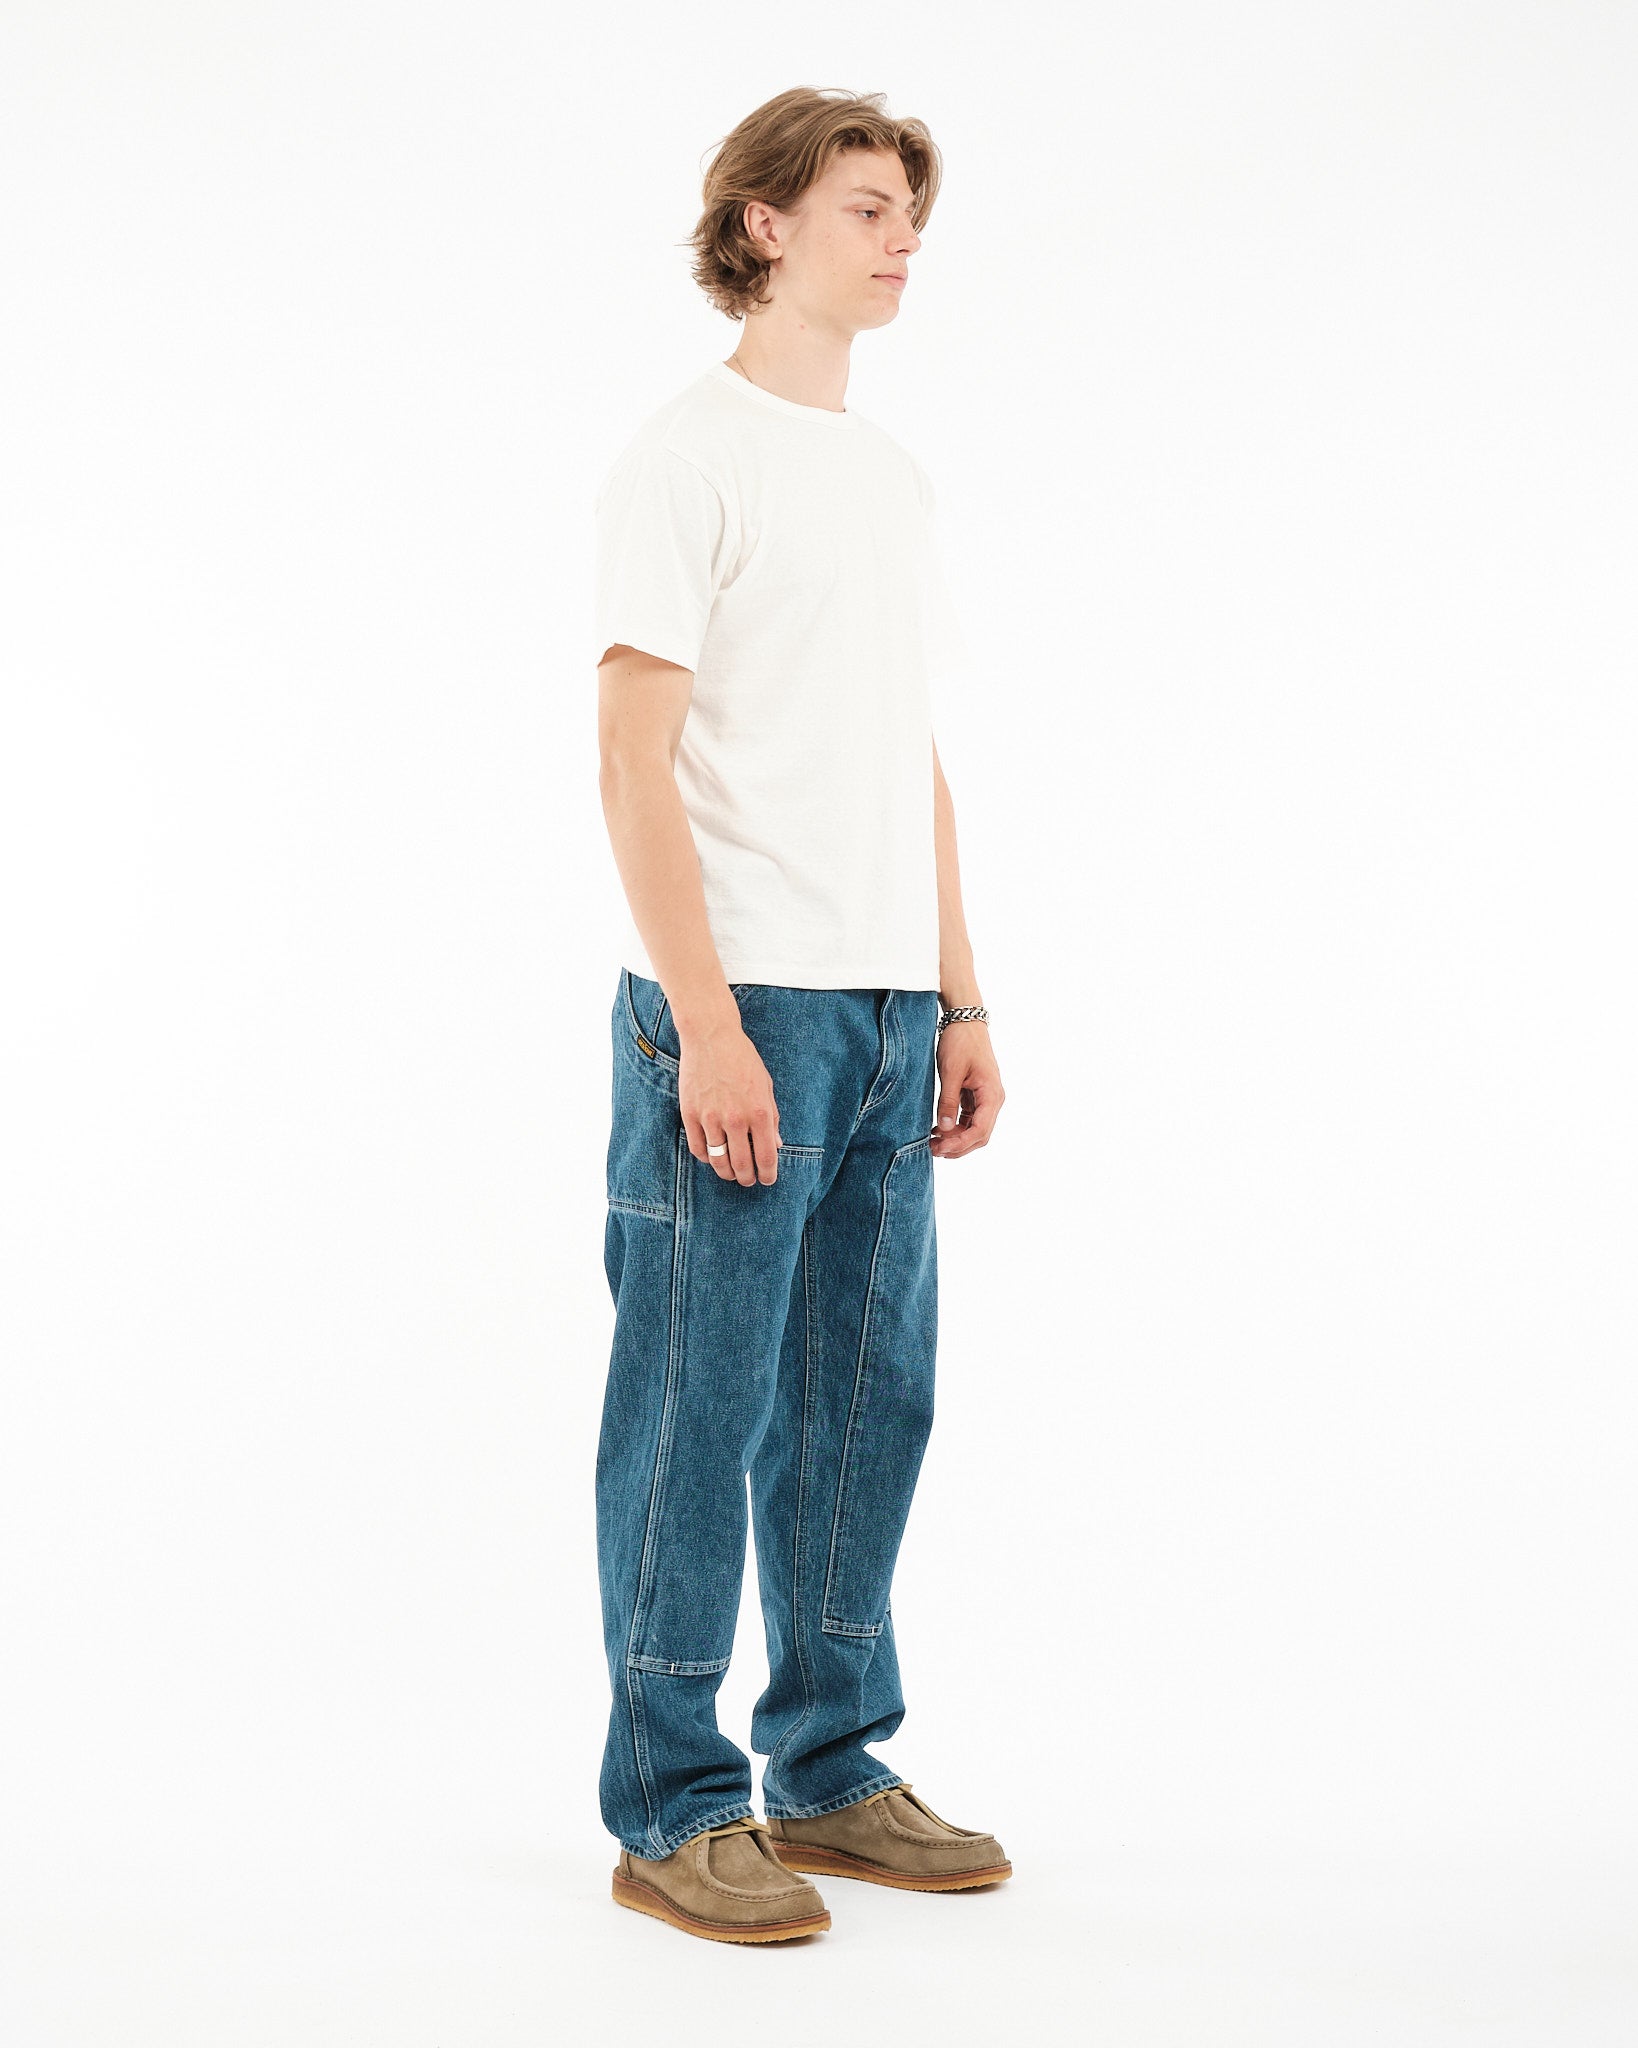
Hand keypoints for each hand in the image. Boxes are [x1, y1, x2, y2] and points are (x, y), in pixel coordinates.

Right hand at [678, 1013, 781, 1184]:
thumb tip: (777, 1144)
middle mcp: (735, 1118)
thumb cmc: (742, 1059)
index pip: (766, 1156)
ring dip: (727, 1173)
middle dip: (747, 1178)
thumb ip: (772, 1117)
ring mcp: (711, 1118)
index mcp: (759, 1112)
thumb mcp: (766, 1086)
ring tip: (731, 1174)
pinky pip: (698, 1148)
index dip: (768, 1174)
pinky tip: (713, 1157)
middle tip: (748, 1180)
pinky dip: (706, 1158)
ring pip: (718, 1161)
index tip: (767, 1179)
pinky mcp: (690, 1114)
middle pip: (742, 1164)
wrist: (711, 1037)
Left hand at [930, 1021, 1002, 1158]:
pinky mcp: (977, 1095)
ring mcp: (986, 1098)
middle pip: (980, 1135)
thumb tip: (944, 1129)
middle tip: (933, 1150)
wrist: (965, 1021)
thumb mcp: (951, 1072)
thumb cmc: (960, 1042)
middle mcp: (993, 1099)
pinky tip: (938, 1129)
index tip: (940, 1148)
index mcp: (992, 1094)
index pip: (980, 1130)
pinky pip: (969, 1119)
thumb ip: (947, 1101)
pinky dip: (956, 1127)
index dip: (960, 1144)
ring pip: (975, 1129)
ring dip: (956, 1139)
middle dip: (958, 1146)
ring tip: (933, 1143)